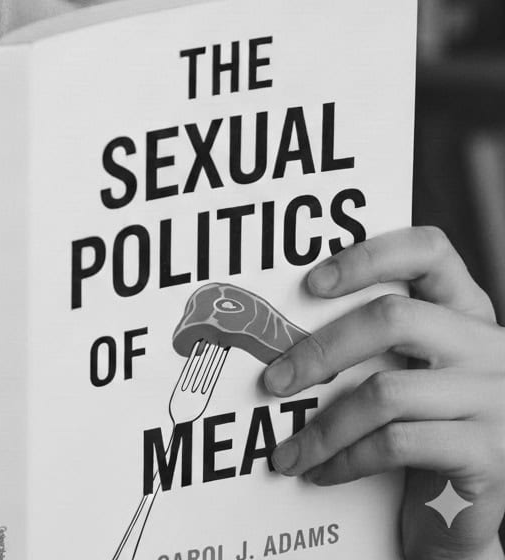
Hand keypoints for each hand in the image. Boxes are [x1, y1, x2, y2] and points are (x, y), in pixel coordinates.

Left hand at [261, 226, 504, 559]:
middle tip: (274, 381)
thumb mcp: (415, 372)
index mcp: (465, 311)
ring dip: (324, 426)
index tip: (312, 283)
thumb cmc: (430, 428)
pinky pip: (396, 444)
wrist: (474, 504)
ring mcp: (493, 398)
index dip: (368, 257)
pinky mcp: (488, 454)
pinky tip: (325, 470)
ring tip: (292, 450)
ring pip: (386, 392)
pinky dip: (348, 458)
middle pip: (392, 318)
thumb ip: (375, 341)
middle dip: (320, 350)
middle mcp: (487, 345)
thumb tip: (282, 330)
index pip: (428, 251)